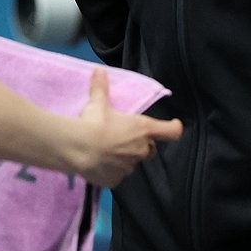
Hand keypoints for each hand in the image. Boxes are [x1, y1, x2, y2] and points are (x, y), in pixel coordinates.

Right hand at [73, 68, 182, 186]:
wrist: (77, 148)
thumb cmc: (94, 122)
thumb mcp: (98, 103)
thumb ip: (101, 87)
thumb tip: (99, 70)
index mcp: (143, 129)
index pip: (171, 131)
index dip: (173, 127)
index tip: (173, 125)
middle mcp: (141, 149)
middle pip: (150, 149)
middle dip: (142, 144)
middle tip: (126, 137)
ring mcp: (129, 167)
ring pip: (132, 163)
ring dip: (125, 157)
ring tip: (107, 150)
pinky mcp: (116, 180)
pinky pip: (118, 175)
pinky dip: (112, 171)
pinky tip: (99, 164)